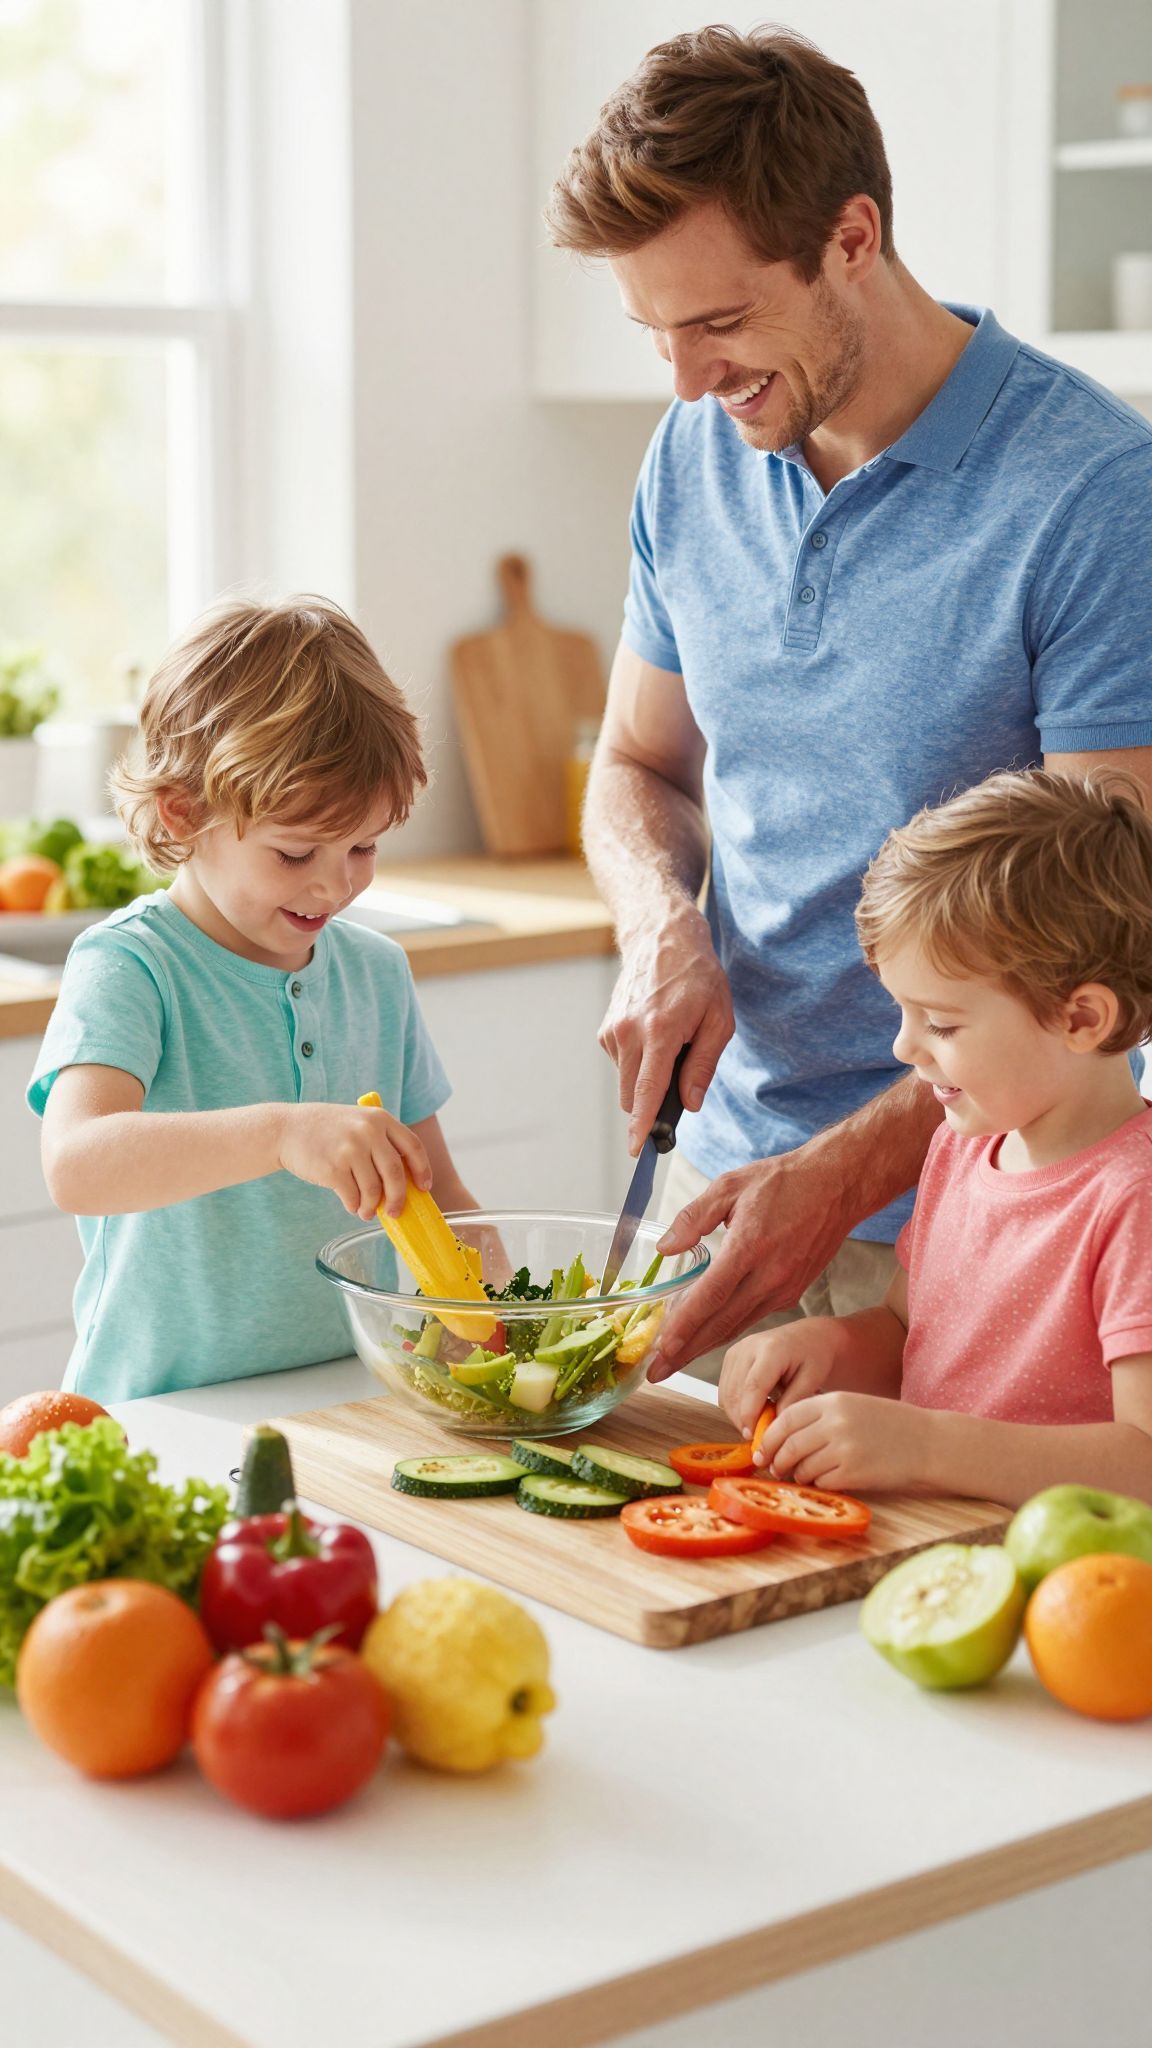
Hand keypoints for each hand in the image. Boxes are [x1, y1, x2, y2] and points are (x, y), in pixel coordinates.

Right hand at [277, 1102, 431, 1219]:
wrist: (285, 1129)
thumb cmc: (324, 1130)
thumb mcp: (357, 1121)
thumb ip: (380, 1142)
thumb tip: (402, 1182)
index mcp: (379, 1118)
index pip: (413, 1147)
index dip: (422, 1170)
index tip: (424, 1187)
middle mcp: (368, 1131)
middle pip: (395, 1173)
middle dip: (398, 1198)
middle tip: (394, 1212)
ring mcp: (351, 1149)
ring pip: (374, 1189)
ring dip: (371, 1206)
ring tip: (365, 1211)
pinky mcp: (334, 1169)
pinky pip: (353, 1197)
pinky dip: (354, 1205)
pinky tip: (350, 1204)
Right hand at [600, 903, 733, 1153]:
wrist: (662, 938)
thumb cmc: (699, 977)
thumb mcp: (719, 1020)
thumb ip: (703, 1066)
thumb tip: (690, 1104)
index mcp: (660, 1031)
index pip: (647, 1090)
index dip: (643, 1125)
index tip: (637, 1150)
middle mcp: (629, 1032)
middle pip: (632, 1096)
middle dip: (653, 1103)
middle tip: (681, 1083)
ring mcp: (613, 1031)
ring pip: (627, 1083)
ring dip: (647, 1079)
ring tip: (670, 1043)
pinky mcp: (605, 1030)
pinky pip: (622, 1065)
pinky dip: (639, 1062)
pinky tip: (654, 1035)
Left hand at [648, 1141, 849, 1376]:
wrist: (837, 1186)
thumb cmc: (784, 1181)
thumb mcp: (730, 1185)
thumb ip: (694, 1217)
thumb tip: (667, 1247)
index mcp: (750, 1246)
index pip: (711, 1296)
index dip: (685, 1325)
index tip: (661, 1347)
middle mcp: (769, 1275)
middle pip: (721, 1323)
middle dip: (686, 1351)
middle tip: (656, 1371)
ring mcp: (784, 1288)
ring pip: (738, 1326)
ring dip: (704, 1347)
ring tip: (674, 1361)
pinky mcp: (793, 1293)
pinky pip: (753, 1317)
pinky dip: (728, 1330)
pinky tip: (707, 1336)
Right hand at [718, 1318, 845, 1437]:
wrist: (807, 1335)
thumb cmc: (814, 1355)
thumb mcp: (813, 1378)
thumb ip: (794, 1401)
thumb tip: (776, 1427)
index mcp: (771, 1349)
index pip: (753, 1386)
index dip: (750, 1414)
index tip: (754, 1436)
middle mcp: (748, 1347)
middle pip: (735, 1392)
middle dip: (742, 1420)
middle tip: (758, 1440)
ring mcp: (736, 1351)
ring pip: (726, 1393)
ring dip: (737, 1415)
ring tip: (758, 1426)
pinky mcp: (730, 1358)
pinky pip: (725, 1390)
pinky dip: (734, 1406)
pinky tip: (753, 1412)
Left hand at [755, 1391, 931, 1493]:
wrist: (929, 1443)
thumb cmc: (890, 1426)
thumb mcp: (854, 1406)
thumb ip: (821, 1416)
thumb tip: (782, 1437)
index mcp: (834, 1401)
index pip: (786, 1418)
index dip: (769, 1436)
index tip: (763, 1449)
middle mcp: (835, 1422)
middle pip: (789, 1445)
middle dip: (777, 1460)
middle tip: (775, 1469)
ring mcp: (844, 1448)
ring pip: (802, 1467)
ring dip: (798, 1475)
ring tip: (803, 1476)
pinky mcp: (854, 1472)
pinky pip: (821, 1482)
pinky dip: (819, 1484)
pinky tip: (829, 1480)